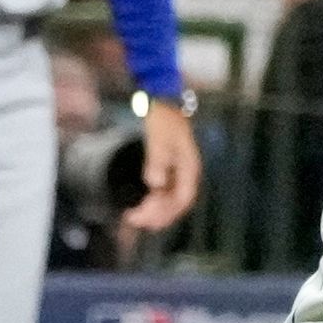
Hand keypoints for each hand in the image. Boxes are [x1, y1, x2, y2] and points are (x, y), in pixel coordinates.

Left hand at [118, 95, 203, 234]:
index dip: (166, 211)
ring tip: (133, 218)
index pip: (182, 199)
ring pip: (169, 201)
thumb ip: (157, 162)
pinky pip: (163, 194)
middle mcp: (186, 174)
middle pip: (176, 205)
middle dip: (157, 216)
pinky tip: (139, 206)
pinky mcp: (169, 171)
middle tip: (134, 220)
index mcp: (189, 168)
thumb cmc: (163, 119)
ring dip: (153, 212)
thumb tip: (154, 184)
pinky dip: (152, 203)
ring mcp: (178, 173)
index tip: (146, 214)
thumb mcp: (159, 139)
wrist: (163, 102)